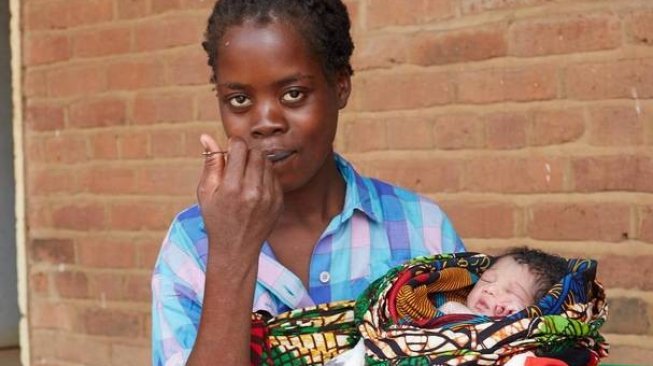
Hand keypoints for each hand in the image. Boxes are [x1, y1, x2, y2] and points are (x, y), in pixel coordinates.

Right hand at [196, 134, 282, 257]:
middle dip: (246, 152)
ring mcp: (269, 197)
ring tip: (245, 175)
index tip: (230, 150)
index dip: (234, 144)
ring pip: (267, 162)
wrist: (236, 248)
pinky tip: (254, 186)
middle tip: (237, 163)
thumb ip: (211, 163)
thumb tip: (207, 137)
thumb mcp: (206, 192)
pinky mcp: (279, 201)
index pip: (240, 148)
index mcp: (232, 188)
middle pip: (256, 152)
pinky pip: (275, 176)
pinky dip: (265, 175)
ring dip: (256, 162)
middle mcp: (253, 191)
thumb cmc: (217, 219)